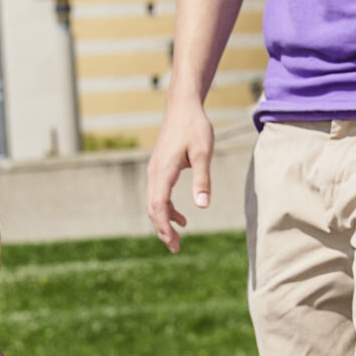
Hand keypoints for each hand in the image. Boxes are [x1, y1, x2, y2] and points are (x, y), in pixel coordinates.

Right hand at [147, 99, 213, 252]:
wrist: (183, 107)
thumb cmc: (195, 127)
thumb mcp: (203, 153)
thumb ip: (202, 179)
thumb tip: (202, 206)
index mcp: (163, 171)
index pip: (158, 206)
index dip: (164, 226)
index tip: (174, 243)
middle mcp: (154, 173)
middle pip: (152, 208)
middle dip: (162, 230)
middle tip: (176, 249)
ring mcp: (155, 171)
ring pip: (153, 203)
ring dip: (164, 222)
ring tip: (178, 239)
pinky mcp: (159, 168)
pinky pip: (158, 195)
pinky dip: (167, 209)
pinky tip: (183, 218)